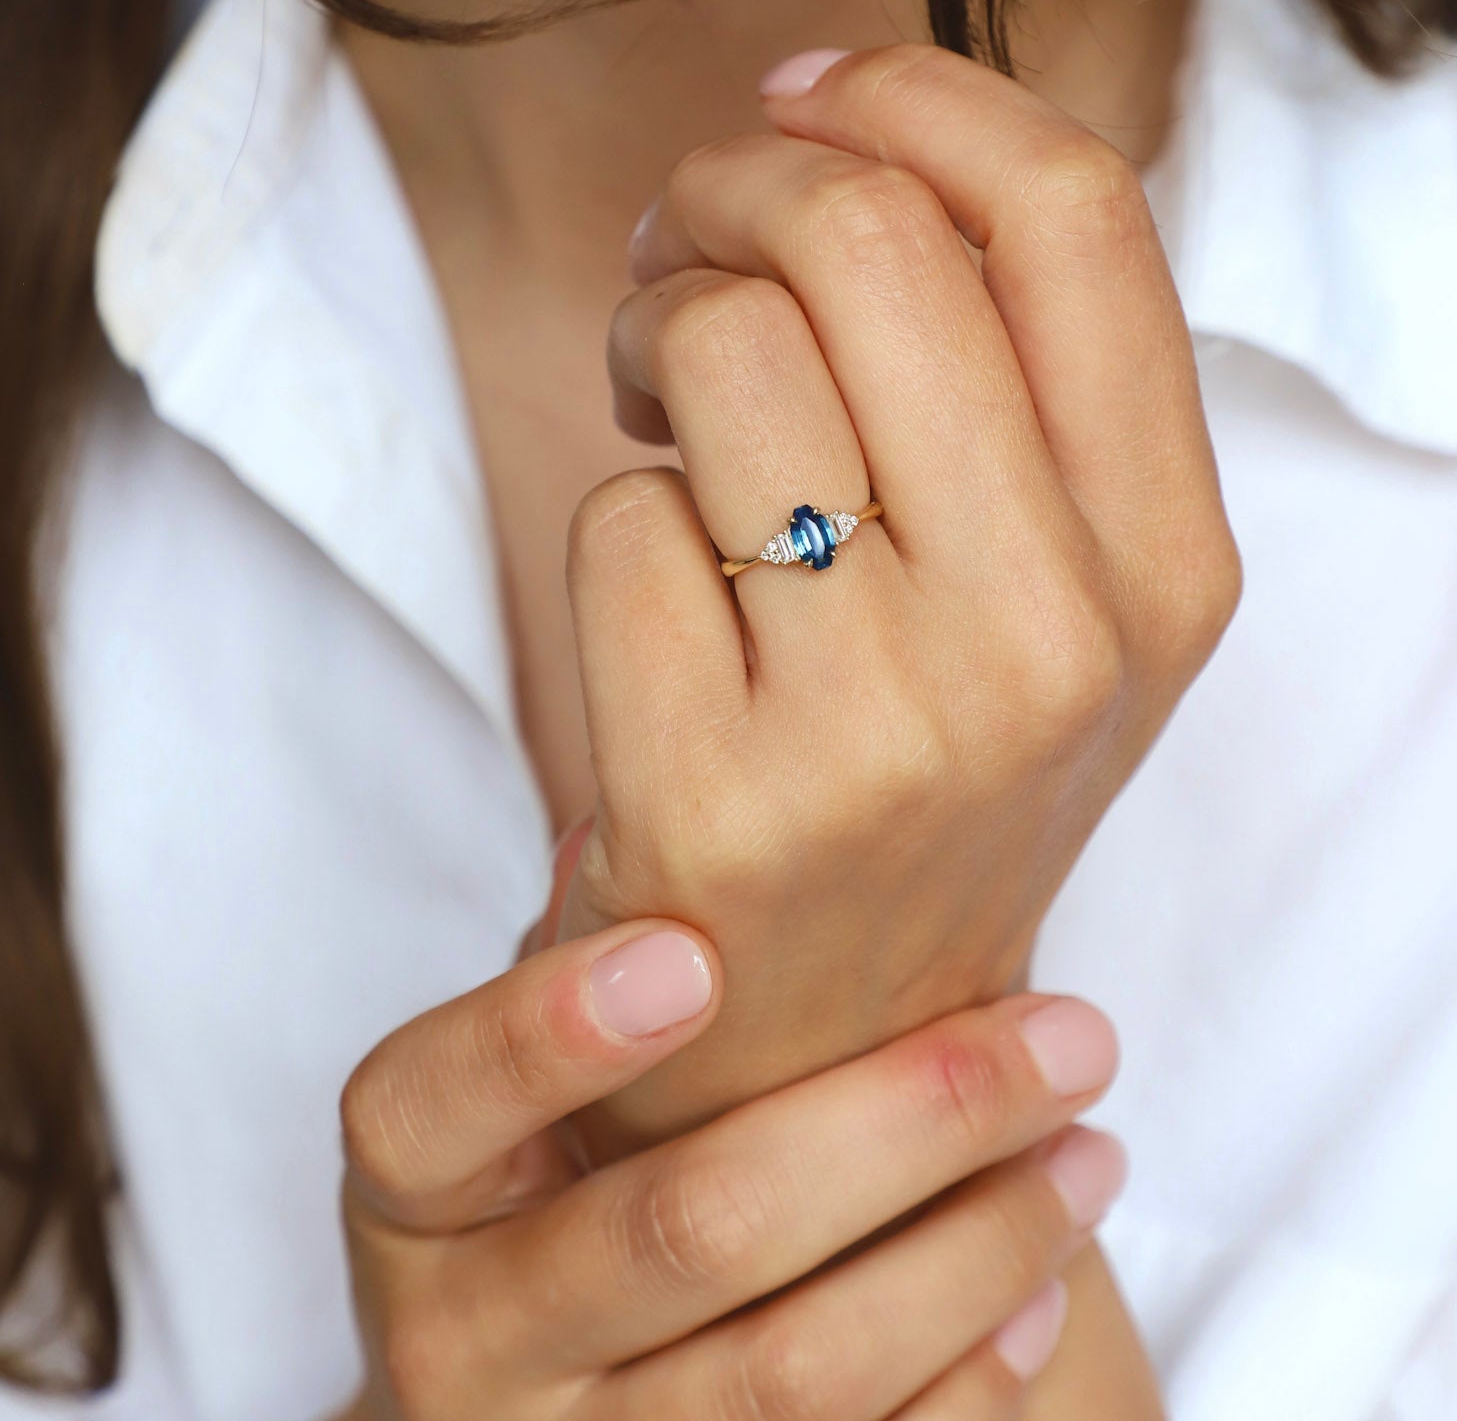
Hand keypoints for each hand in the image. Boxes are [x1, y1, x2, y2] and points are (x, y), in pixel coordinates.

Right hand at [335, 891, 1124, 1417]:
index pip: (429, 1104)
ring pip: (794, 1373)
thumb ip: (598, 960)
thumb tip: (720, 787)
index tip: (694, 950)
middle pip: (683, 1230)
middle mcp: (456, 1346)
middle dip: (905, 1122)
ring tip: (1091, 1150)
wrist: (552, 1415)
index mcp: (411, 1197)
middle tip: (1070, 1033)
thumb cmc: (570, 1187)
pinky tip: (1043, 1288)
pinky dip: (968, 1383)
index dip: (547, 1031)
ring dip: (976, 1252)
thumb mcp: (543, 1089)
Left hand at [557, 41, 1240, 1151]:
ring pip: (719, 349)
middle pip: (867, 239)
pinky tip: (659, 595)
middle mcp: (1057, 640)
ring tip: (664, 412)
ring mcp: (890, 729)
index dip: (916, 97)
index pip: (1076, 214)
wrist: (827, 1045)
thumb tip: (848, 122)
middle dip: (733, 187)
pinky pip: (617, 514)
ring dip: (653, 335)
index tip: (808, 94)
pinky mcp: (721, 800)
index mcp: (1167, 562)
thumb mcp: (1049, 585)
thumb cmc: (921, 760)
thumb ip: (1006, 365)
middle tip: (690, 242)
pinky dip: (617, 517)